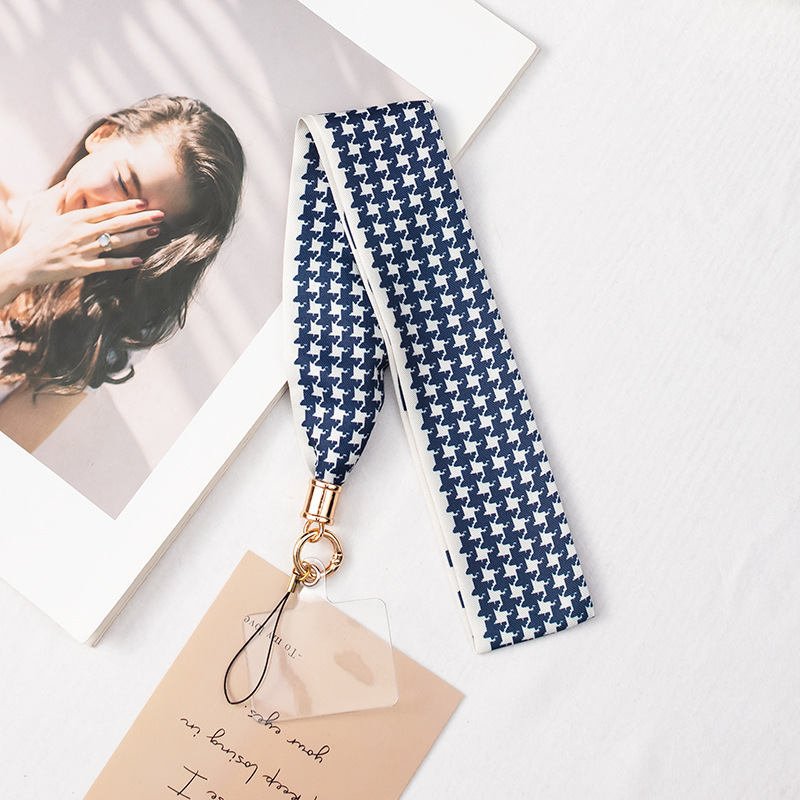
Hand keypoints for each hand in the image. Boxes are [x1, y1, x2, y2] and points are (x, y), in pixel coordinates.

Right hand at [2, 186, 163, 297]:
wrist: (25, 263)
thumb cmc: (37, 239)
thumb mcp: (46, 215)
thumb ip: (59, 199)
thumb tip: (66, 183)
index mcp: (76, 219)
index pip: (106, 210)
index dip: (126, 206)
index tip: (143, 201)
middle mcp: (82, 233)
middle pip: (117, 223)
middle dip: (141, 218)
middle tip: (160, 214)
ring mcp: (85, 250)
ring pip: (117, 241)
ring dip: (138, 237)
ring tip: (156, 232)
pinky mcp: (84, 267)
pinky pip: (108, 264)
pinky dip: (124, 263)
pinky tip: (139, 260)